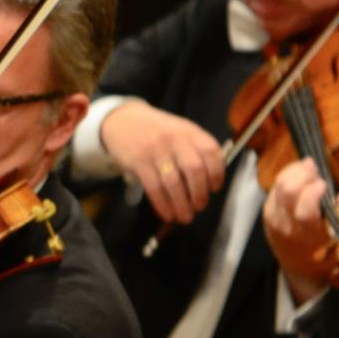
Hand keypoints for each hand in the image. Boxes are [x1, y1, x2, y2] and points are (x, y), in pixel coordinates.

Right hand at [98, 101, 225, 226]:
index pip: (211, 152)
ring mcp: (155, 150)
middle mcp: (174, 139)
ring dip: (182, 204)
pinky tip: (167, 213)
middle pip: (194, 169)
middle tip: (200, 206)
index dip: (217, 173)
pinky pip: (154, 188)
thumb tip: (209, 182)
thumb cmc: (156, 130)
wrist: (122, 120)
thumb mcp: (179, 130)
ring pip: (173, 183)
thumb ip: (195, 149)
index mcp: (189, 131)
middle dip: (199, 194)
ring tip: (185, 216)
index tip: (215, 188)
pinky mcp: (138, 162)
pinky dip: (162, 205)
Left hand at [262, 156, 338, 301]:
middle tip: (315, 168)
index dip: (313, 193)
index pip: (304, 211)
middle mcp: (287, 226)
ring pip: (278, 186)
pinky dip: (287, 176)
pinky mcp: (266, 211)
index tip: (323, 183)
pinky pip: (274, 188)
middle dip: (302, 175)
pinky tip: (299, 174)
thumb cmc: (324, 251)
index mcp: (308, 236)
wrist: (299, 268)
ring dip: (294, 172)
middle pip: (287, 192)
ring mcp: (273, 218)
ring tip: (309, 167)